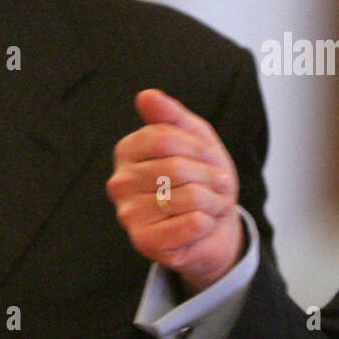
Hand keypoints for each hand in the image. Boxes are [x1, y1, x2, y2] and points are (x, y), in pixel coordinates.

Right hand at [107, 89, 244, 293]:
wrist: (215, 226)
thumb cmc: (201, 179)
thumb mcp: (195, 138)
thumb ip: (171, 115)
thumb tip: (146, 95)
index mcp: (127, 152)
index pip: (164, 138)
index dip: (197, 147)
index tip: (208, 157)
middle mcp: (120, 183)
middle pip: (176, 168)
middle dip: (210, 176)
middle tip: (218, 184)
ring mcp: (129, 215)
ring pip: (188, 197)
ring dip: (214, 200)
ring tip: (214, 203)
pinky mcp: (145, 243)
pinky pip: (191, 223)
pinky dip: (209, 222)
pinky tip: (203, 224)